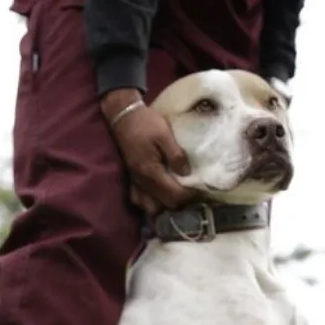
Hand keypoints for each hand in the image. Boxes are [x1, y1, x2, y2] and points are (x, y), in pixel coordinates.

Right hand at [101, 89, 196, 217]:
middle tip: (192, 195)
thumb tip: (187, 173)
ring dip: (165, 207)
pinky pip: (140, 201)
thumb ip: (176, 155)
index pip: (174, 195)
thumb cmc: (146, 122)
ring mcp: (134, 182)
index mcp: (150, 171)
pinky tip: (161, 197)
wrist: (123, 115)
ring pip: (150, 208)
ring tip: (178, 198)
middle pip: (164, 206)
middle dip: (180, 204)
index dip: (189, 196)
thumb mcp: (165, 134)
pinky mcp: (131, 179)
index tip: (201, 190)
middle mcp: (141, 181)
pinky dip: (152, 203)